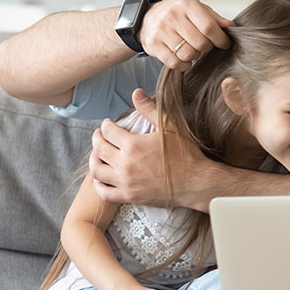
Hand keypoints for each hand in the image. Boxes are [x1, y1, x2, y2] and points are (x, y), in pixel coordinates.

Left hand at [89, 90, 205, 206]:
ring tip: (98, 155)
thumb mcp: (170, 126)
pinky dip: (98, 184)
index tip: (108, 124)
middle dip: (96, 138)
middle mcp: (125, 164)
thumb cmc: (185, 154)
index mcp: (133, 145)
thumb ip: (150, 109)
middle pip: (99, 149)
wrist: (196, 183)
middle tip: (99, 135)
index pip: (108, 131)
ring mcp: (125, 182)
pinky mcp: (129, 196)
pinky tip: (102, 177)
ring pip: (96, 170)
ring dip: (93, 160)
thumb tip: (136, 92)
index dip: (106, 125)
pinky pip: (104, 192)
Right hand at [139, 0, 233, 70]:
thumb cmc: (177, 14)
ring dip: (195, 56)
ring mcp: (162, 31)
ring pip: (188, 54)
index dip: (221, 39)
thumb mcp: (196, 9)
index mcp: (187, 5)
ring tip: (193, 50)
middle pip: (200, 43)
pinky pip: (175, 63)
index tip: (224, 44)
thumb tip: (231, 26)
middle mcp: (173, 16)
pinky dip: (184, 65)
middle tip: (205, 46)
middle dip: (207, 48)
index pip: (209, 27)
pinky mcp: (154, 45)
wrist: (147, 18)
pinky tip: (184, 59)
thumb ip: (214, 18)